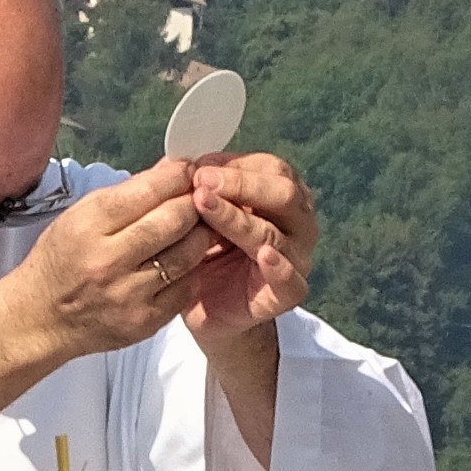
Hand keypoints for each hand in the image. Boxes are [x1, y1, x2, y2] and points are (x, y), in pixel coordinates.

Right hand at [7, 157, 219, 358]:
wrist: (40, 320)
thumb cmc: (59, 264)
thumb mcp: (78, 217)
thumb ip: (126, 194)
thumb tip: (169, 171)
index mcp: (87, 226)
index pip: (146, 191)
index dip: (176, 176)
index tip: (187, 171)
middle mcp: (108, 261)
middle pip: (173, 220)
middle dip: (194, 203)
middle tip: (199, 198)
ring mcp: (129, 294)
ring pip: (188, 254)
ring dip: (200, 235)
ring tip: (197, 227)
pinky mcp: (145, 320)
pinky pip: (187, 286)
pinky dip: (192, 269)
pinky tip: (184, 261)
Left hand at [178, 152, 316, 351]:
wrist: (204, 308)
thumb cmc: (204, 253)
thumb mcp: (196, 214)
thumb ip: (192, 187)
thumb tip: (175, 162)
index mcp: (279, 196)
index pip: (270, 168)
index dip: (234, 165)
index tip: (196, 167)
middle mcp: (295, 224)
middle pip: (283, 193)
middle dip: (241, 184)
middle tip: (201, 182)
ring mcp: (296, 258)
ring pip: (275, 233)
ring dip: (238, 218)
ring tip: (204, 205)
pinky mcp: (286, 294)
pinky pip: (291, 281)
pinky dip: (280, 267)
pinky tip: (264, 254)